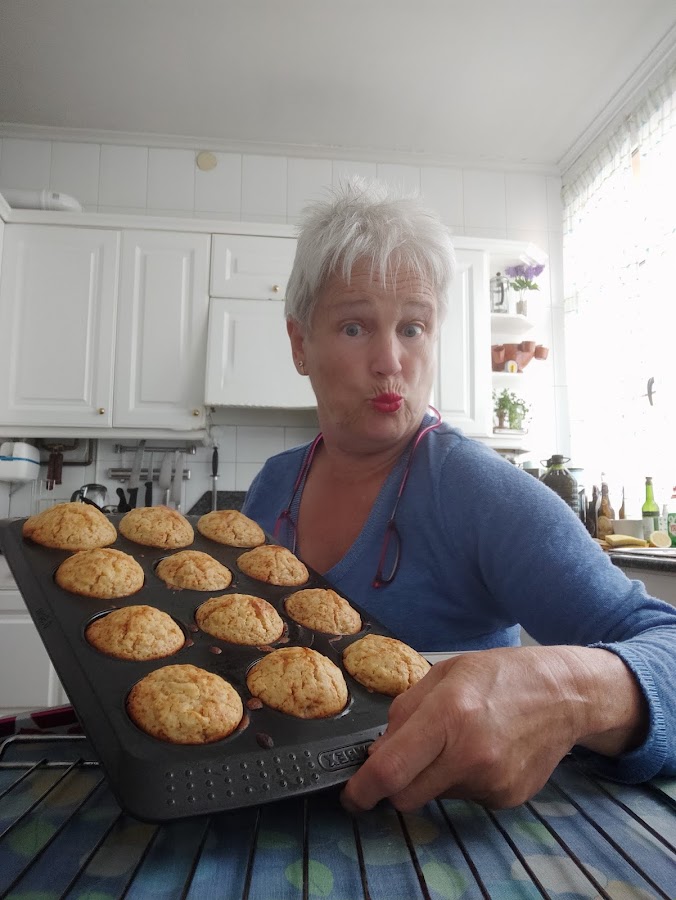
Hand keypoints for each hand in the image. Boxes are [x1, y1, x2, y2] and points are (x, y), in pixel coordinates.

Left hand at [340, 646, 646, 811]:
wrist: (566, 694)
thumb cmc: (500, 675)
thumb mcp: (445, 673)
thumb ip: (405, 711)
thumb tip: (377, 753)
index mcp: (449, 715)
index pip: (391, 770)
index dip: (362, 789)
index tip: (351, 795)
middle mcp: (470, 755)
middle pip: (406, 796)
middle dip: (394, 785)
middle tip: (403, 760)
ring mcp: (492, 781)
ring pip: (436, 795)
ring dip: (432, 776)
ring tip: (459, 741)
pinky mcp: (508, 798)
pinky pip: (465, 797)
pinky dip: (462, 780)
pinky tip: (483, 751)